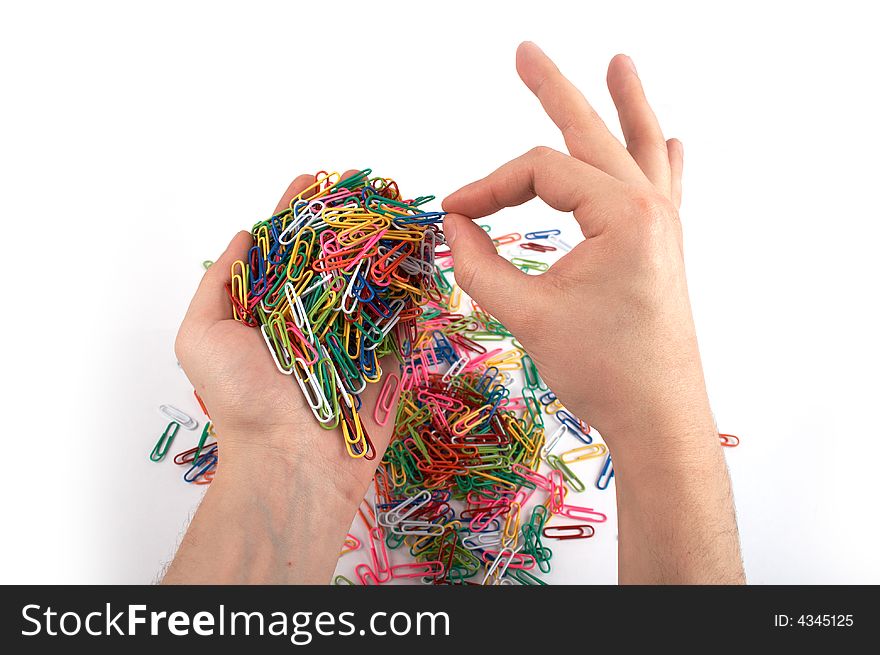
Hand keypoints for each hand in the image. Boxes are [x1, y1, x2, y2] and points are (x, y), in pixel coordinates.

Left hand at [174, 170, 393, 505]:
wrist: (291, 461)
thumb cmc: (240, 401)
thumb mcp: (201, 336)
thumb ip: (218, 284)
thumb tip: (244, 237)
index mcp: (270, 307)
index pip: (286, 247)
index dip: (298, 211)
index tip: (312, 178)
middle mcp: (313, 315)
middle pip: (334, 255)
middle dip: (349, 219)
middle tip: (367, 186)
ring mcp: (353, 334)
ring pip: (372, 279)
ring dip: (385, 243)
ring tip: (398, 208)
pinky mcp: (388, 356)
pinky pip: (404, 315)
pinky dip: (414, 285)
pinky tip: (422, 252)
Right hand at [443, 43, 709, 452]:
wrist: (658, 417)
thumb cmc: (600, 370)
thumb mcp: (527, 315)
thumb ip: (480, 265)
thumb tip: (453, 224)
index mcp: (623, 215)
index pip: (541, 173)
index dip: (489, 186)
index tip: (452, 213)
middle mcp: (651, 208)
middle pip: (593, 134)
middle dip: (555, 91)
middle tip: (526, 51)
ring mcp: (664, 226)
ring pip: (640, 149)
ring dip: (627, 104)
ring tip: (619, 62)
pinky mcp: (664, 248)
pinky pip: (665, 186)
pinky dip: (660, 157)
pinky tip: (670, 137)